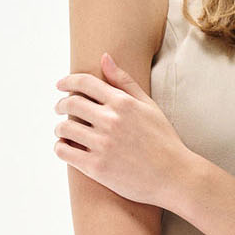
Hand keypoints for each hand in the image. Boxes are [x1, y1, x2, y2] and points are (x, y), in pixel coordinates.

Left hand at [55, 55, 172, 203]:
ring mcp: (103, 145)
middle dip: (61, 104)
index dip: (68, 81)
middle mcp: (111, 121)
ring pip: (65, 128)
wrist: (174, 177)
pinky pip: (65, 152)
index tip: (60, 85)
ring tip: (63, 131)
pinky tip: (65, 147)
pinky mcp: (97, 168)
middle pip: (71, 104)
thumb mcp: (148, 106)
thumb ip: (125, 81)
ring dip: (60, 128)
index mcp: (123, 103)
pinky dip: (60, 148)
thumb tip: (104, 57)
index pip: (85, 83)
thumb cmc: (163, 140)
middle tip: (60, 109)